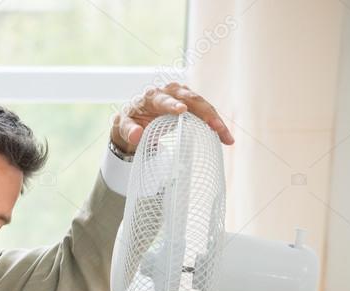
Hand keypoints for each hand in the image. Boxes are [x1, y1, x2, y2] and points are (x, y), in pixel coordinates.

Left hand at [111, 82, 234, 154]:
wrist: (136, 118)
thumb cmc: (130, 122)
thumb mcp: (123, 127)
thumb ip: (128, 130)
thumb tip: (136, 135)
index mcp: (153, 96)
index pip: (164, 99)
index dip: (172, 104)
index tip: (181, 110)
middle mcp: (171, 92)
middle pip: (191, 100)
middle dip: (205, 113)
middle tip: (216, 127)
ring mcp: (184, 96)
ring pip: (203, 105)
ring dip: (216, 120)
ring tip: (226, 137)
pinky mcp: (192, 104)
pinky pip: (206, 113)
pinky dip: (216, 125)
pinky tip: (226, 138)